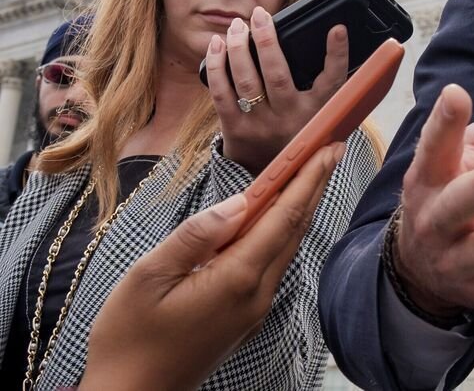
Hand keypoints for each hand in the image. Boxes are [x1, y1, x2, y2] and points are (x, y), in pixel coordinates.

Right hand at [77, 142, 343, 390]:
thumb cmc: (129, 338)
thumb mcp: (148, 277)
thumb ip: (195, 235)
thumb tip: (239, 203)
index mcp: (236, 278)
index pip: (283, 218)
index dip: (308, 179)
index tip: (329, 146)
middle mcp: (256, 293)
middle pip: (293, 230)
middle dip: (314, 187)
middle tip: (331, 149)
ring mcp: (254, 308)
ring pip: (286, 248)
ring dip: (300, 209)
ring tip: (311, 174)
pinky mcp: (245, 317)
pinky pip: (272, 265)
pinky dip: (281, 234)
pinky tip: (277, 219)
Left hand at [205, 6, 348, 174]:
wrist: (275, 181)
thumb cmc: (301, 134)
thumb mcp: (326, 118)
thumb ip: (332, 91)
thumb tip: (337, 42)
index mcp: (319, 113)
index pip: (333, 81)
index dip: (337, 54)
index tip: (337, 29)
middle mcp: (291, 119)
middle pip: (278, 75)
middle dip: (268, 40)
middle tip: (260, 15)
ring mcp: (261, 126)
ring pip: (246, 81)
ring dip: (239, 48)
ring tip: (238, 26)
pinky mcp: (235, 129)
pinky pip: (222, 93)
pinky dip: (217, 66)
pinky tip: (217, 45)